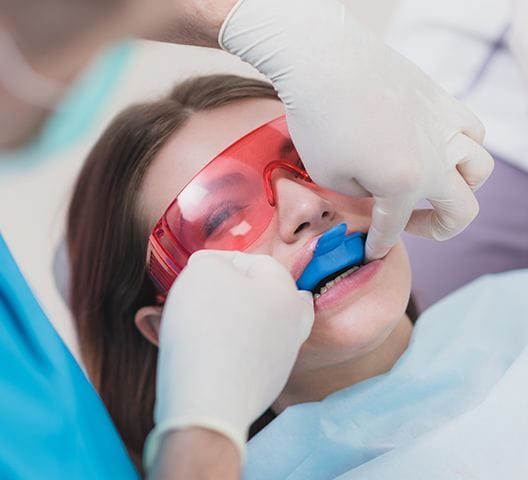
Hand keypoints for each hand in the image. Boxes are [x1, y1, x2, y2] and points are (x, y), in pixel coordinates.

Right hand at [144, 250, 313, 468]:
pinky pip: (242, 355)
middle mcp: (292, 323)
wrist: (208, 401)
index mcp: (286, 290)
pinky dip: (222, 348)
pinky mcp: (265, 384)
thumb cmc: (208, 327)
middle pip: (259, 296)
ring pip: (250, 326)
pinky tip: (198, 351)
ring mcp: (281, 357)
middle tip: (198, 298)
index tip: (192, 272)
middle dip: (226, 293)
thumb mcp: (204, 271)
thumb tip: (212, 269)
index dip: (218, 262)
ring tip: (188, 324)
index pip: (252, 261)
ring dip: (221, 320)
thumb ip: (211, 261)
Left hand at [220, 0, 493, 259]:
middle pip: (462, 210)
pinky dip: (463, 147)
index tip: (371, 252)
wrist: (323, 60)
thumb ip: (361, 195)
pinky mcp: (441, 99)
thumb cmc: (319, 120)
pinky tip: (438, 146)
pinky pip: (472, 130)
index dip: (380, 244)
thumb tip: (376, 191)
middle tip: (411, 225)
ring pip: (479, 168)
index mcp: (404, 184)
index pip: (394, 227)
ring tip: (433, 186)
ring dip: (461, 187)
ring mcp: (444, 126)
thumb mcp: (329, 176)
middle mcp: (436, 158)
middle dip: (438, 229)